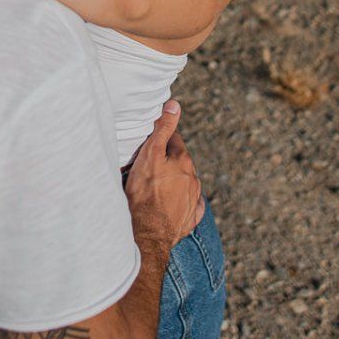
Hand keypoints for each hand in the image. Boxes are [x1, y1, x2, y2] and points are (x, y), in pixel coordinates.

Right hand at [123, 100, 201, 250]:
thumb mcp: (150, 155)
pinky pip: (189, 206)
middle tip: (147, 166)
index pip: (173, 140)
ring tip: (154, 187)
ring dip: (172, 181)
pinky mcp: (190, 219)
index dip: (160, 140)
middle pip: (179, 163)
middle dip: (166, 161)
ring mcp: (193, 200)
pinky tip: (169, 204)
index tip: (149, 142)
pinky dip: (181, 202)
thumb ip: (163, 129)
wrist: (148, 233)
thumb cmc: (145, 193)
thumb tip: (174, 105)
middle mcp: (193, 179)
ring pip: (184, 183)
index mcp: (184, 161)